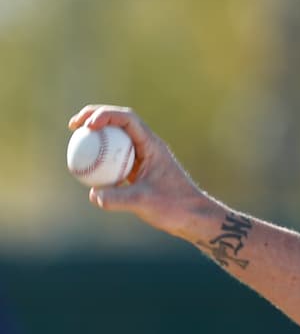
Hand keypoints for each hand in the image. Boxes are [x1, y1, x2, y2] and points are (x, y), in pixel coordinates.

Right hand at [67, 105, 211, 238]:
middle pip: (119, 122)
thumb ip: (118, 198)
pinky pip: (115, 158)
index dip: (106, 115)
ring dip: (97, 135)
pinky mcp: (138, 170)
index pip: (128, 119)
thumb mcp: (144, 202)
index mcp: (153, 146)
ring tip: (74, 138)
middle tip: (73, 125)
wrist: (192, 218)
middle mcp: (148, 147)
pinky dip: (100, 157)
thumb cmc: (174, 207)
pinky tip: (85, 167)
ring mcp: (143, 158)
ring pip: (116, 139)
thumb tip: (93, 194)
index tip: (87, 126)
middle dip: (95, 117)